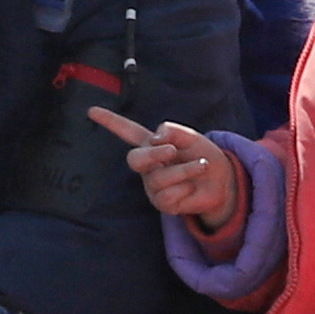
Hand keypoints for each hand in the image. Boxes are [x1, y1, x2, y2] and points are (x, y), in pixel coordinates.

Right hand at [90, 106, 243, 244]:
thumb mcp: (193, 138)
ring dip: (185, 170)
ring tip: (202, 166)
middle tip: (173, 151)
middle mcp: (149, 165)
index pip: (127, 131)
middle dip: (154, 154)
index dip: (110, 121)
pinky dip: (187, 186)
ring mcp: (153, 185)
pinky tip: (192, 186)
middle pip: (135, 159)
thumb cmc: (204, 156)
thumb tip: (155, 138)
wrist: (223, 182)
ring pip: (158, 178)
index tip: (91, 110)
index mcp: (153, 144)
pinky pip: (169, 195)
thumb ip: (174, 131)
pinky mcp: (162, 203)